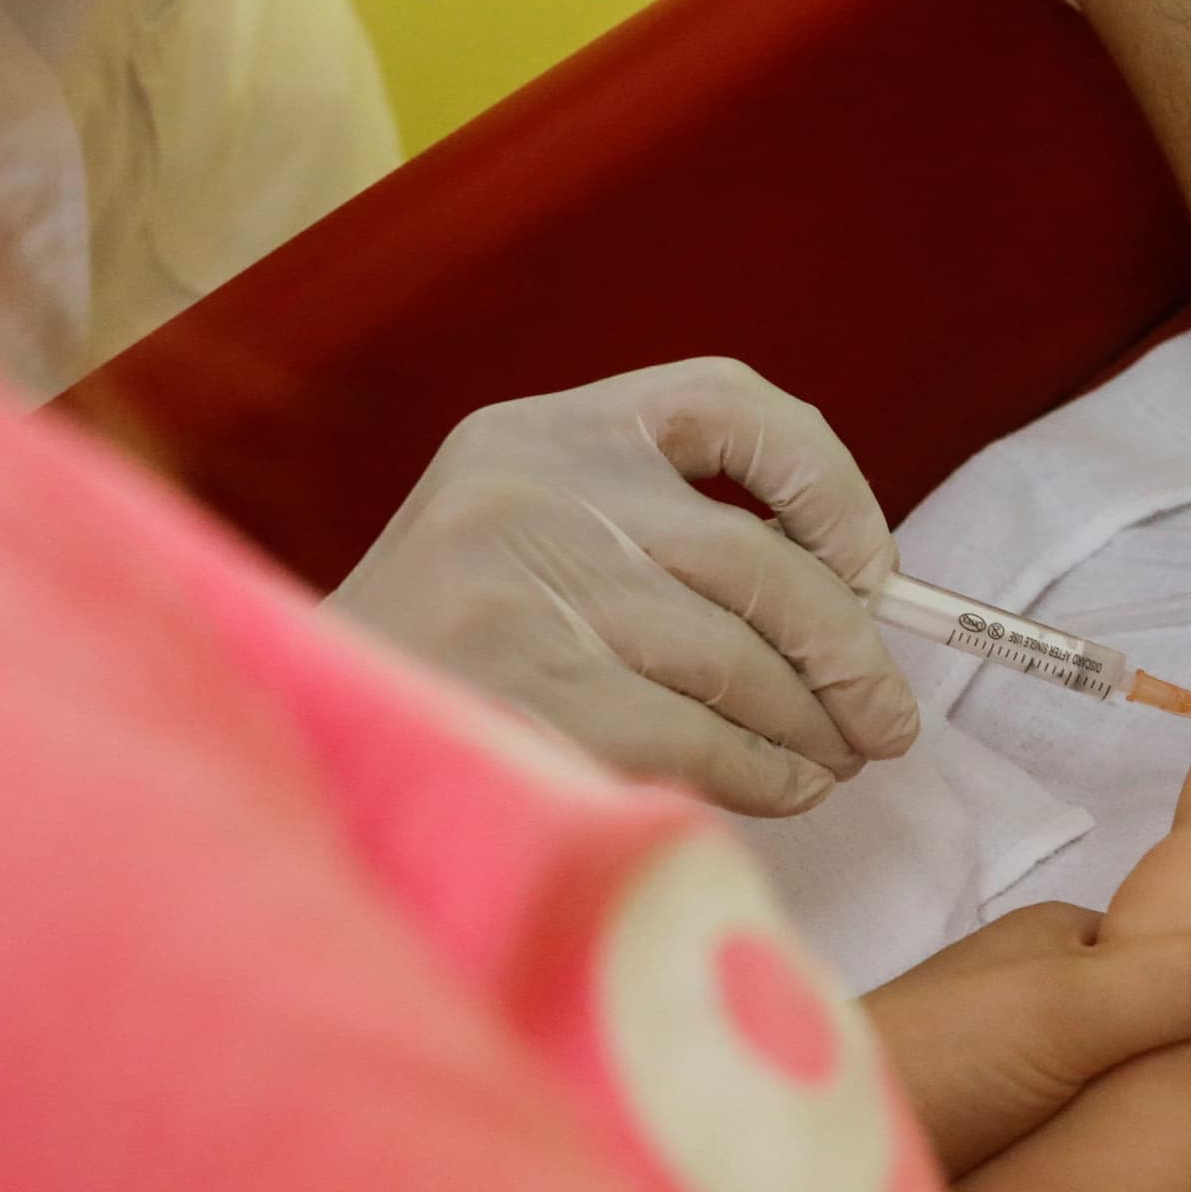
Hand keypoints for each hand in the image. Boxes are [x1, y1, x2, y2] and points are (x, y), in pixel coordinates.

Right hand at [327, 357, 916, 814]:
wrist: (303, 731)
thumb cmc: (449, 644)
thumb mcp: (529, 530)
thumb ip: (662, 530)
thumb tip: (853, 596)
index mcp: (545, 431)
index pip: (725, 402)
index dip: (827, 478)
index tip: (870, 563)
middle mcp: (539, 494)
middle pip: (758, 560)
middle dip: (848, 651)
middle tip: (886, 717)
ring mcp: (532, 594)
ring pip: (740, 660)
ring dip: (813, 723)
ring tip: (837, 760)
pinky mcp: (535, 696)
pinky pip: (702, 737)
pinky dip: (766, 772)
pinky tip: (783, 789)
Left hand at [863, 904, 1190, 1177]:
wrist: (779, 1164)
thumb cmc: (927, 1057)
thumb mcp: (1079, 1008)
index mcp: (1055, 948)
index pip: (1184, 960)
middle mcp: (1037, 1011)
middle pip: (1167, 1041)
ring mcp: (1015, 1094)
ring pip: (1134, 1112)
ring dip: (1178, 1145)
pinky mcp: (996, 1172)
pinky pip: (1095, 1172)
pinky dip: (1132, 1189)